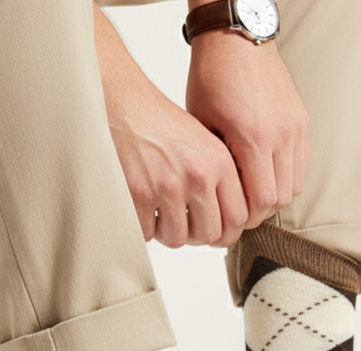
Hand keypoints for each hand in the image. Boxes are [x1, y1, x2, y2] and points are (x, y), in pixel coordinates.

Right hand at [93, 5, 247, 247]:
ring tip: (161, 216)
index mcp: (220, 162)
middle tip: (185, 226)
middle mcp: (199, 175)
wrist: (122, 101)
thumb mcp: (205, 143)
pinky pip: (147, 232)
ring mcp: (169, 186)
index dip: (225, 232)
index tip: (215, 232)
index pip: (237, 218)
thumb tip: (227, 222)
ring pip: (177, 239)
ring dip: (167, 233)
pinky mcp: (139, 193)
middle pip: (209, 235)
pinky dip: (143, 227)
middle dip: (195, 236)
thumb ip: (220, 180)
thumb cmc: (160, 122)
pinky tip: (142, 209)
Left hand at [186, 30, 309, 229]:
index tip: (231, 216)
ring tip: (252, 192)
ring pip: (293, 186)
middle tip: (240, 210)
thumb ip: (216, 166)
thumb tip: (220, 202)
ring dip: (274, 195)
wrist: (236, 38)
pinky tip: (265, 173)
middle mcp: (280, 134)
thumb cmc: (212, 77)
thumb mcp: (202, 125)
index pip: (261, 200)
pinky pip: (301, 166)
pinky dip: (285, 177)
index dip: (246, 216)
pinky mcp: (302, 122)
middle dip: (259, 210)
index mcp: (252, 137)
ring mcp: (295, 128)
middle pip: (279, 199)